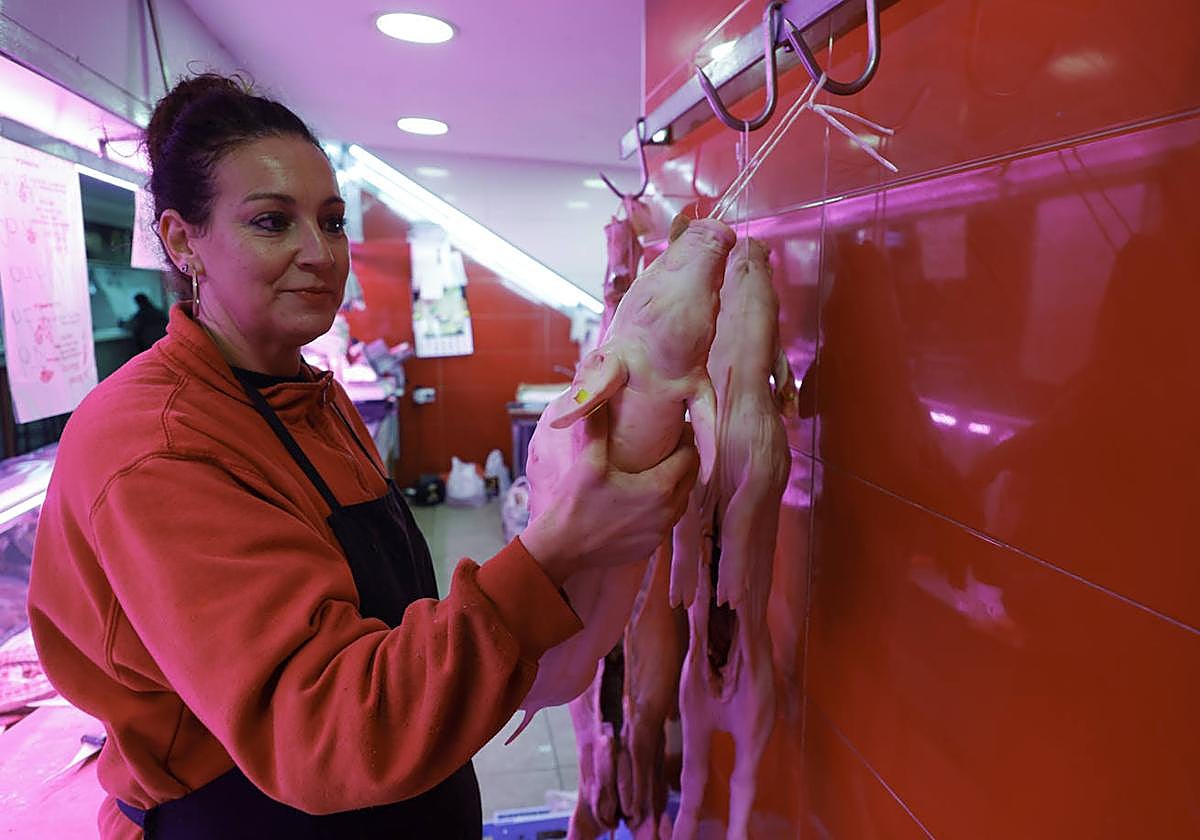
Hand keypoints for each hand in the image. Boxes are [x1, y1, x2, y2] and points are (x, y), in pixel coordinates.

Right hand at [520, 405, 698, 585]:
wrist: (563, 547)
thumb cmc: (576, 503)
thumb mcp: (589, 460)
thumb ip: (598, 425)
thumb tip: (597, 395)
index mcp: (659, 487)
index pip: (689, 456)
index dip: (686, 439)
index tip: (679, 428)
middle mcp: (667, 511)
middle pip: (691, 478)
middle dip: (685, 459)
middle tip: (673, 444)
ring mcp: (660, 532)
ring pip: (682, 500)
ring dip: (677, 483)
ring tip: (661, 468)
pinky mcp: (651, 546)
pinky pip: (667, 521)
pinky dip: (664, 506)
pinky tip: (647, 497)